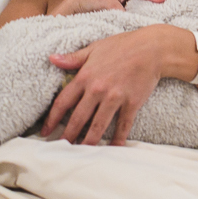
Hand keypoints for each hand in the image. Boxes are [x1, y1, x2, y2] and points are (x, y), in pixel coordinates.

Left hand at [43, 26, 177, 144]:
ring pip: (98, 125)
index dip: (52, 119)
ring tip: (81, 153)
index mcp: (85, 76)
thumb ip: (73, 58)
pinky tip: (113, 148)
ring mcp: (115, 98)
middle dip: (68, 135)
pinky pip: (122, 125)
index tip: (45, 131)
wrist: (152, 48)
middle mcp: (97, 89)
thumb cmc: (123, 45)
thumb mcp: (94, 49)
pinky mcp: (132, 103)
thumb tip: (52, 58)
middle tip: (61, 148)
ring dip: (89, 141)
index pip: (63, 102)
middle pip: (78, 118)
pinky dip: (118, 138)